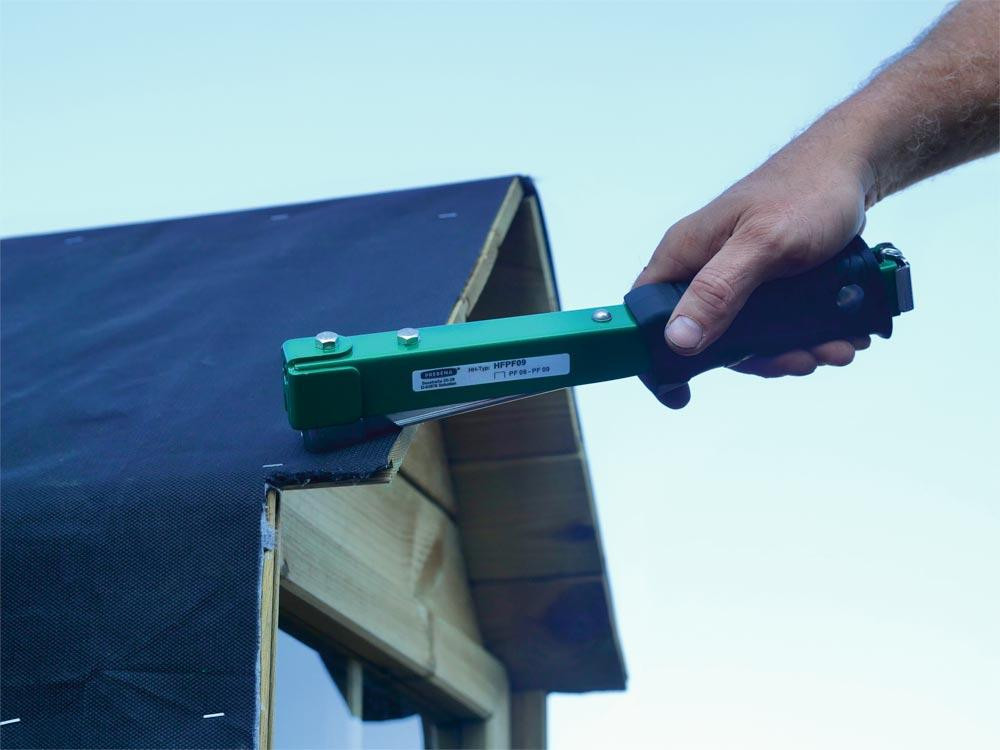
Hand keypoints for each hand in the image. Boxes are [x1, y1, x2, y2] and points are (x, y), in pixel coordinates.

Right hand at [633, 144, 875, 407]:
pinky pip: (778, 326)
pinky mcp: (768, 284)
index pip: (646, 314)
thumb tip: (677, 340)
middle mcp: (704, 269)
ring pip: (750, 337)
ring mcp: (737, 278)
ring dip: (794, 351)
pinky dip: (808, 337)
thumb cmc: (807, 191)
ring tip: (835, 347)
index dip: (655, 357)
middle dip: (759, 359)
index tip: (680, 393)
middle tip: (799, 361)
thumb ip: (719, 290)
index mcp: (684, 255)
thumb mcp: (764, 244)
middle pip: (707, 338)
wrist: (855, 169)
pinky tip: (840, 334)